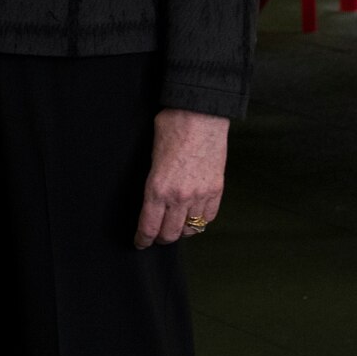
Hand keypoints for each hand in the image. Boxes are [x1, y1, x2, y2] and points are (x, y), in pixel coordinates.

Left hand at [135, 108, 227, 247]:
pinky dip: (200, 221)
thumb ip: (153, 179)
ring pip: (190, 229)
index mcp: (158, 188)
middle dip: (160, 239)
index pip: (148, 227)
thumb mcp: (152, 154)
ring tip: (176, 226)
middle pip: (169, 234)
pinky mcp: (216, 189)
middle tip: (156, 236)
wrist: (202, 112)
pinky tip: (194, 217)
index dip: (142, 240)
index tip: (140, 243)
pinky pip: (208, 218)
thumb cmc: (173, 125)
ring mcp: (200, 195)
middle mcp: (179, 197)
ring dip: (180, 231)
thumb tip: (153, 193)